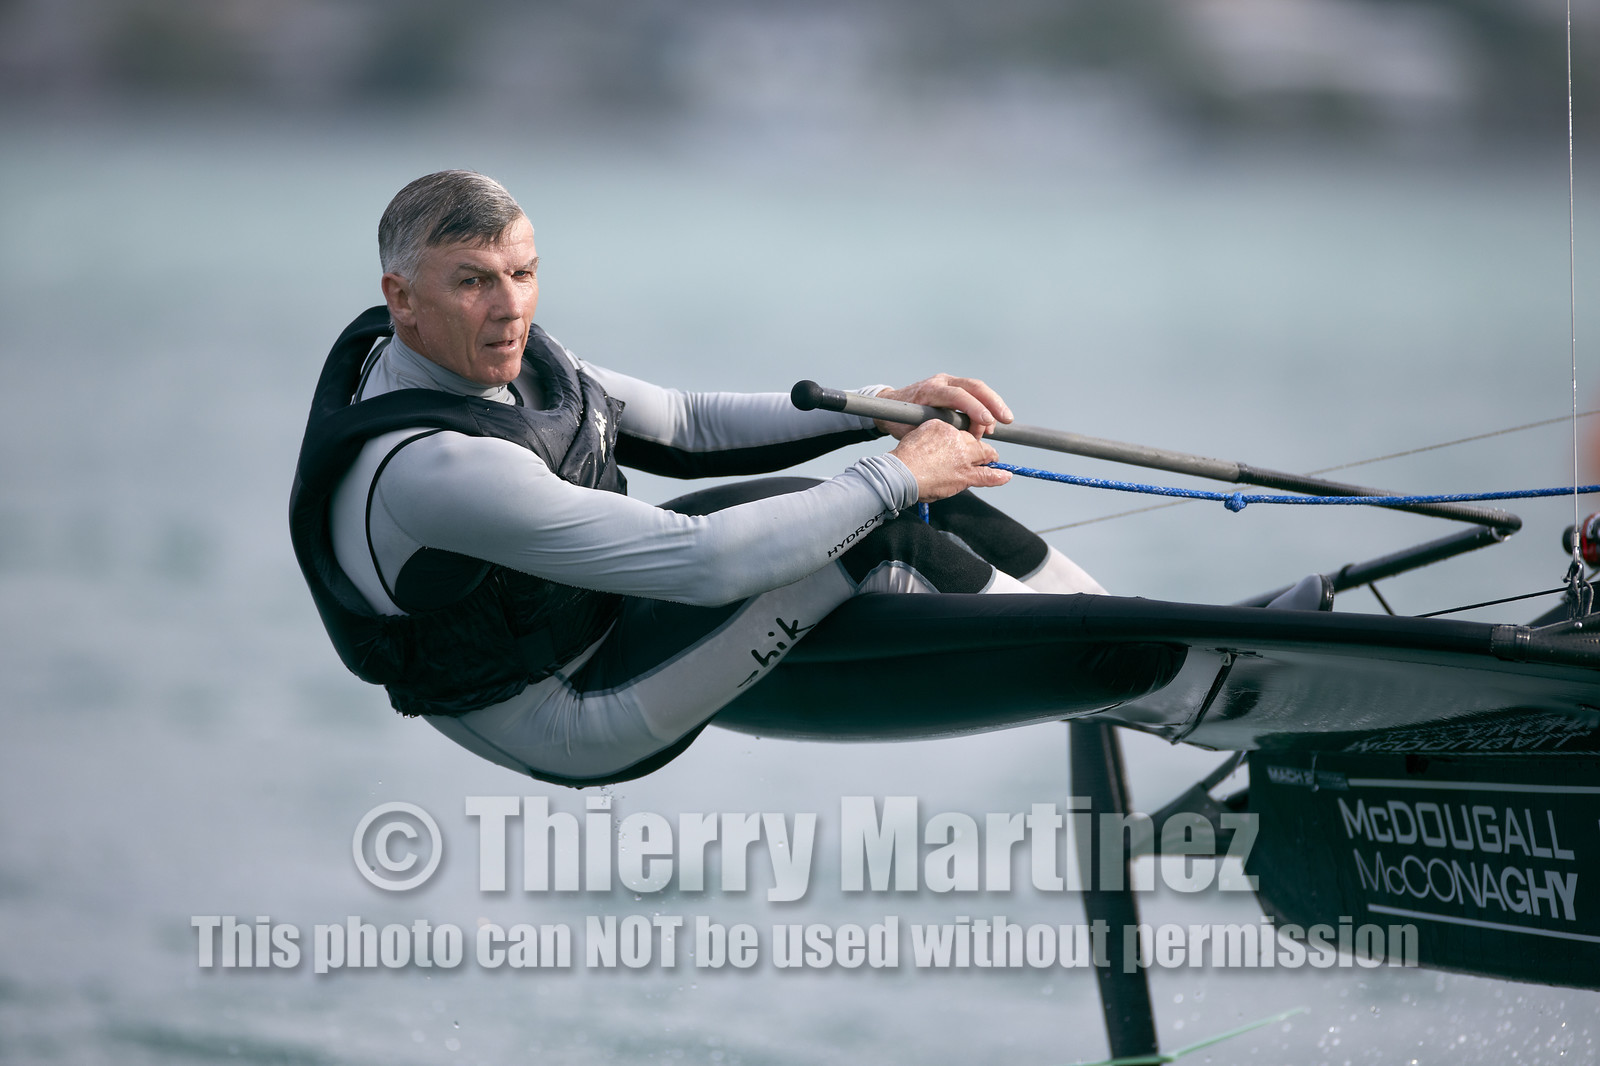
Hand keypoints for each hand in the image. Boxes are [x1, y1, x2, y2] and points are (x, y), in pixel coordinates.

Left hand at [875, 373, 1013, 439]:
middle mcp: (941, 381)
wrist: (888, 405)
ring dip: (992, 405)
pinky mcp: (953, 386)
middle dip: (993, 403)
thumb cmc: (898, 420)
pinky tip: (991, 421)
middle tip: (1006, 420)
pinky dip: (985, 405)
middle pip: (974, 386)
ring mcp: (948, 381)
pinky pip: (974, 393)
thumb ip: (936, 430)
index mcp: (929, 391)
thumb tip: (958, 439)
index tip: (987, 423)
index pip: (957, 395)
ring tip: (997, 427)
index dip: (974, 408)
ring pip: (977, 388)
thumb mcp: (913, 428)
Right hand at [890, 420, 1011, 501]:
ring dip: (989, 456)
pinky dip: (998, 476)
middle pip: (976, 437)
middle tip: (981, 447)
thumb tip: (939, 442)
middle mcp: (956, 437)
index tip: (966, 436)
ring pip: (984, 453)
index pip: (962, 427)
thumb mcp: (917, 434)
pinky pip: (987, 474)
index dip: (966, 432)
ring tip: (993, 458)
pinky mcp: (965, 475)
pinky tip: (1006, 475)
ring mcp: (962, 456)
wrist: (899, 474)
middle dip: (980, 441)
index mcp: (942, 425)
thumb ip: (932, 434)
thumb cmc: (902, 457)